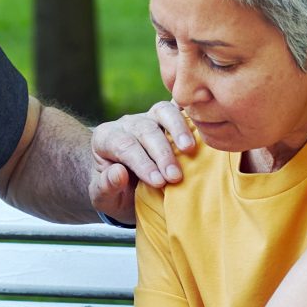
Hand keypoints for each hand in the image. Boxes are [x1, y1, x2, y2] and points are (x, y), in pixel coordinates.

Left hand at [89, 101, 197, 222]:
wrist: (123, 187)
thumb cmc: (114, 193)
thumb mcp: (103, 197)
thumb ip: (106, 186)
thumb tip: (119, 173)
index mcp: (106, 138)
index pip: (124, 146)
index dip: (142, 163)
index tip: (158, 182)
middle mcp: (127, 124)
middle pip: (145, 130)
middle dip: (162, 154)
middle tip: (175, 177)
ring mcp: (148, 117)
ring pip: (163, 112)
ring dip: (178, 129)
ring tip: (189, 149)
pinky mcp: (167, 118)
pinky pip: (179, 109)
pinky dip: (190, 113)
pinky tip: (203, 123)